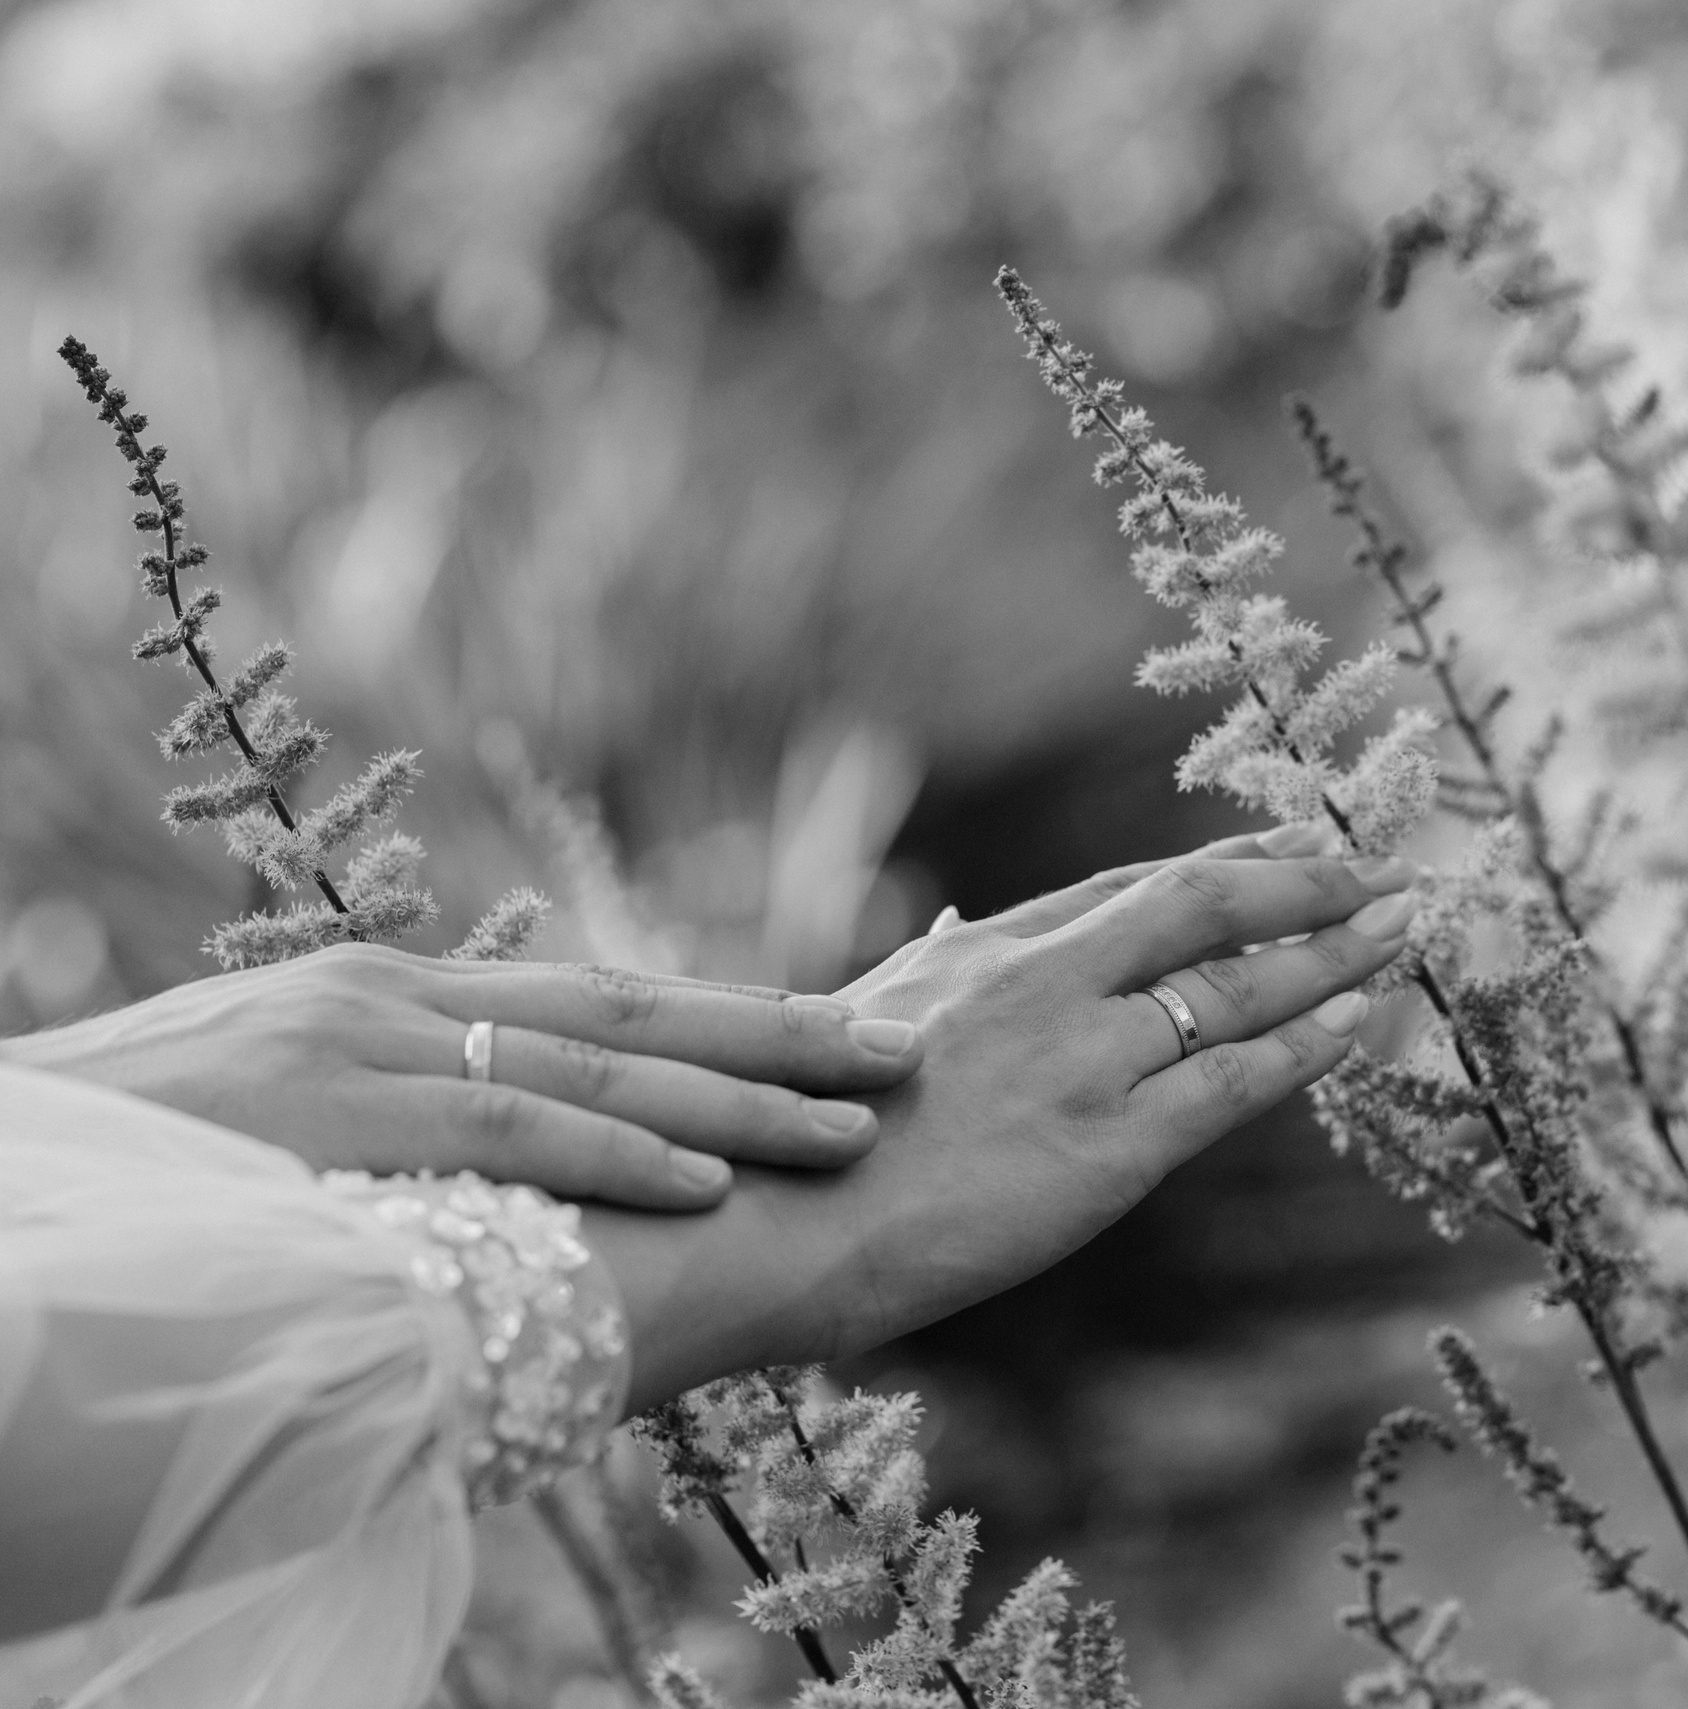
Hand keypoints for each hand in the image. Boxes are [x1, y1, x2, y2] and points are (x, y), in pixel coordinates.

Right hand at [0, 946, 922, 1208]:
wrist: (6, 1181)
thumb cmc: (148, 1168)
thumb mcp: (298, 1134)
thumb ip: (413, 1139)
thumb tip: (516, 1186)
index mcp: (394, 1000)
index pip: (596, 1001)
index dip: (726, 1016)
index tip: (838, 1029)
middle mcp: (392, 999)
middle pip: (628, 1009)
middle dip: (776, 1035)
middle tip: (902, 1051)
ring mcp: (358, 1044)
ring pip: (593, 1060)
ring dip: (737, 1097)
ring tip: (856, 1119)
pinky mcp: (323, 1107)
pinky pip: (501, 1122)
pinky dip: (614, 1146)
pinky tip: (708, 1173)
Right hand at [586, 824, 1417, 1408]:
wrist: (768, 1227)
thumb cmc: (793, 1143)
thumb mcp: (857, 1023)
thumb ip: (931, 971)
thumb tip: (963, 923)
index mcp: (979, 952)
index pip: (1125, 889)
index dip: (1219, 863)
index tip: (1286, 843)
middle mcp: (1040, 983)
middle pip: (1199, 907)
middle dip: (1300, 880)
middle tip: (1377, 863)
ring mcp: (1079, 1058)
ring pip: (1234, 986)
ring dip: (1332, 952)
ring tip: (1403, 924)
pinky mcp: (1108, 1143)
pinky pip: (1235, 1077)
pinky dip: (1308, 1043)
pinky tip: (1364, 1017)